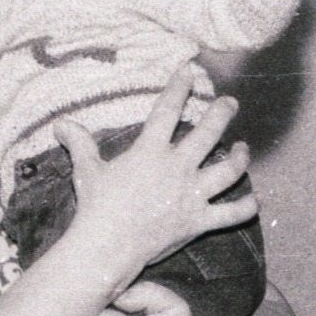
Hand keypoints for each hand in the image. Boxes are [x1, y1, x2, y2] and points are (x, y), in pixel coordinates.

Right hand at [54, 66, 257, 273]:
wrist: (107, 246)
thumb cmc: (96, 206)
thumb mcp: (86, 170)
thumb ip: (79, 143)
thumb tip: (60, 123)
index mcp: (151, 151)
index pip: (168, 110)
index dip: (179, 86)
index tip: (189, 69)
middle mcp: (177, 168)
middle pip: (209, 133)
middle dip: (222, 113)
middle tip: (230, 103)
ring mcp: (192, 195)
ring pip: (229, 170)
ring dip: (241, 158)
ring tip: (244, 148)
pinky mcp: (199, 221)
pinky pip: (231, 214)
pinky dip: (245, 207)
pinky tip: (255, 201)